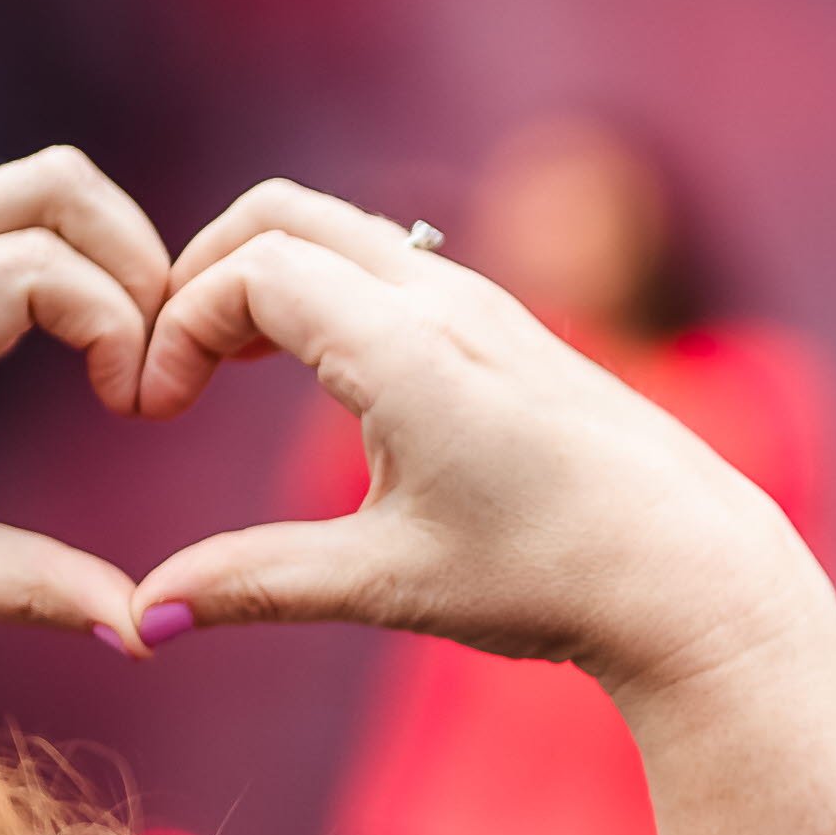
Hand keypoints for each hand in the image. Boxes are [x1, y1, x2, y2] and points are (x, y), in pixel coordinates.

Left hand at [0, 150, 175, 709]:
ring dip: (115, 251)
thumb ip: (33, 591)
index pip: (36, 268)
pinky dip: (81, 255)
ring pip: (41, 186)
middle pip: (53, 186)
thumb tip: (144, 629)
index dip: (116, 325)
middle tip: (156, 363)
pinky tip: (95, 342)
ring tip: (132, 351)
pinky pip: (19, 214)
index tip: (132, 409)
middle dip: (138, 262)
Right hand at [116, 178, 820, 707]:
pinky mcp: (508, 324)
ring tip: (221, 371)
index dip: (176, 329)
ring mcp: (483, 300)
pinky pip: (387, 263)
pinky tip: (309, 372)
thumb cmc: (549, 577)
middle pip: (281, 216)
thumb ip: (256, 584)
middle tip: (168, 366)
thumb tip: (143, 619)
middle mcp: (444, 299)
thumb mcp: (387, 584)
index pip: (248, 274)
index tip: (156, 410)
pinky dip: (323, 289)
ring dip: (263, 277)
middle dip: (201, 274)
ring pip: (339, 232)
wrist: (692, 572)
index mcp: (405, 346)